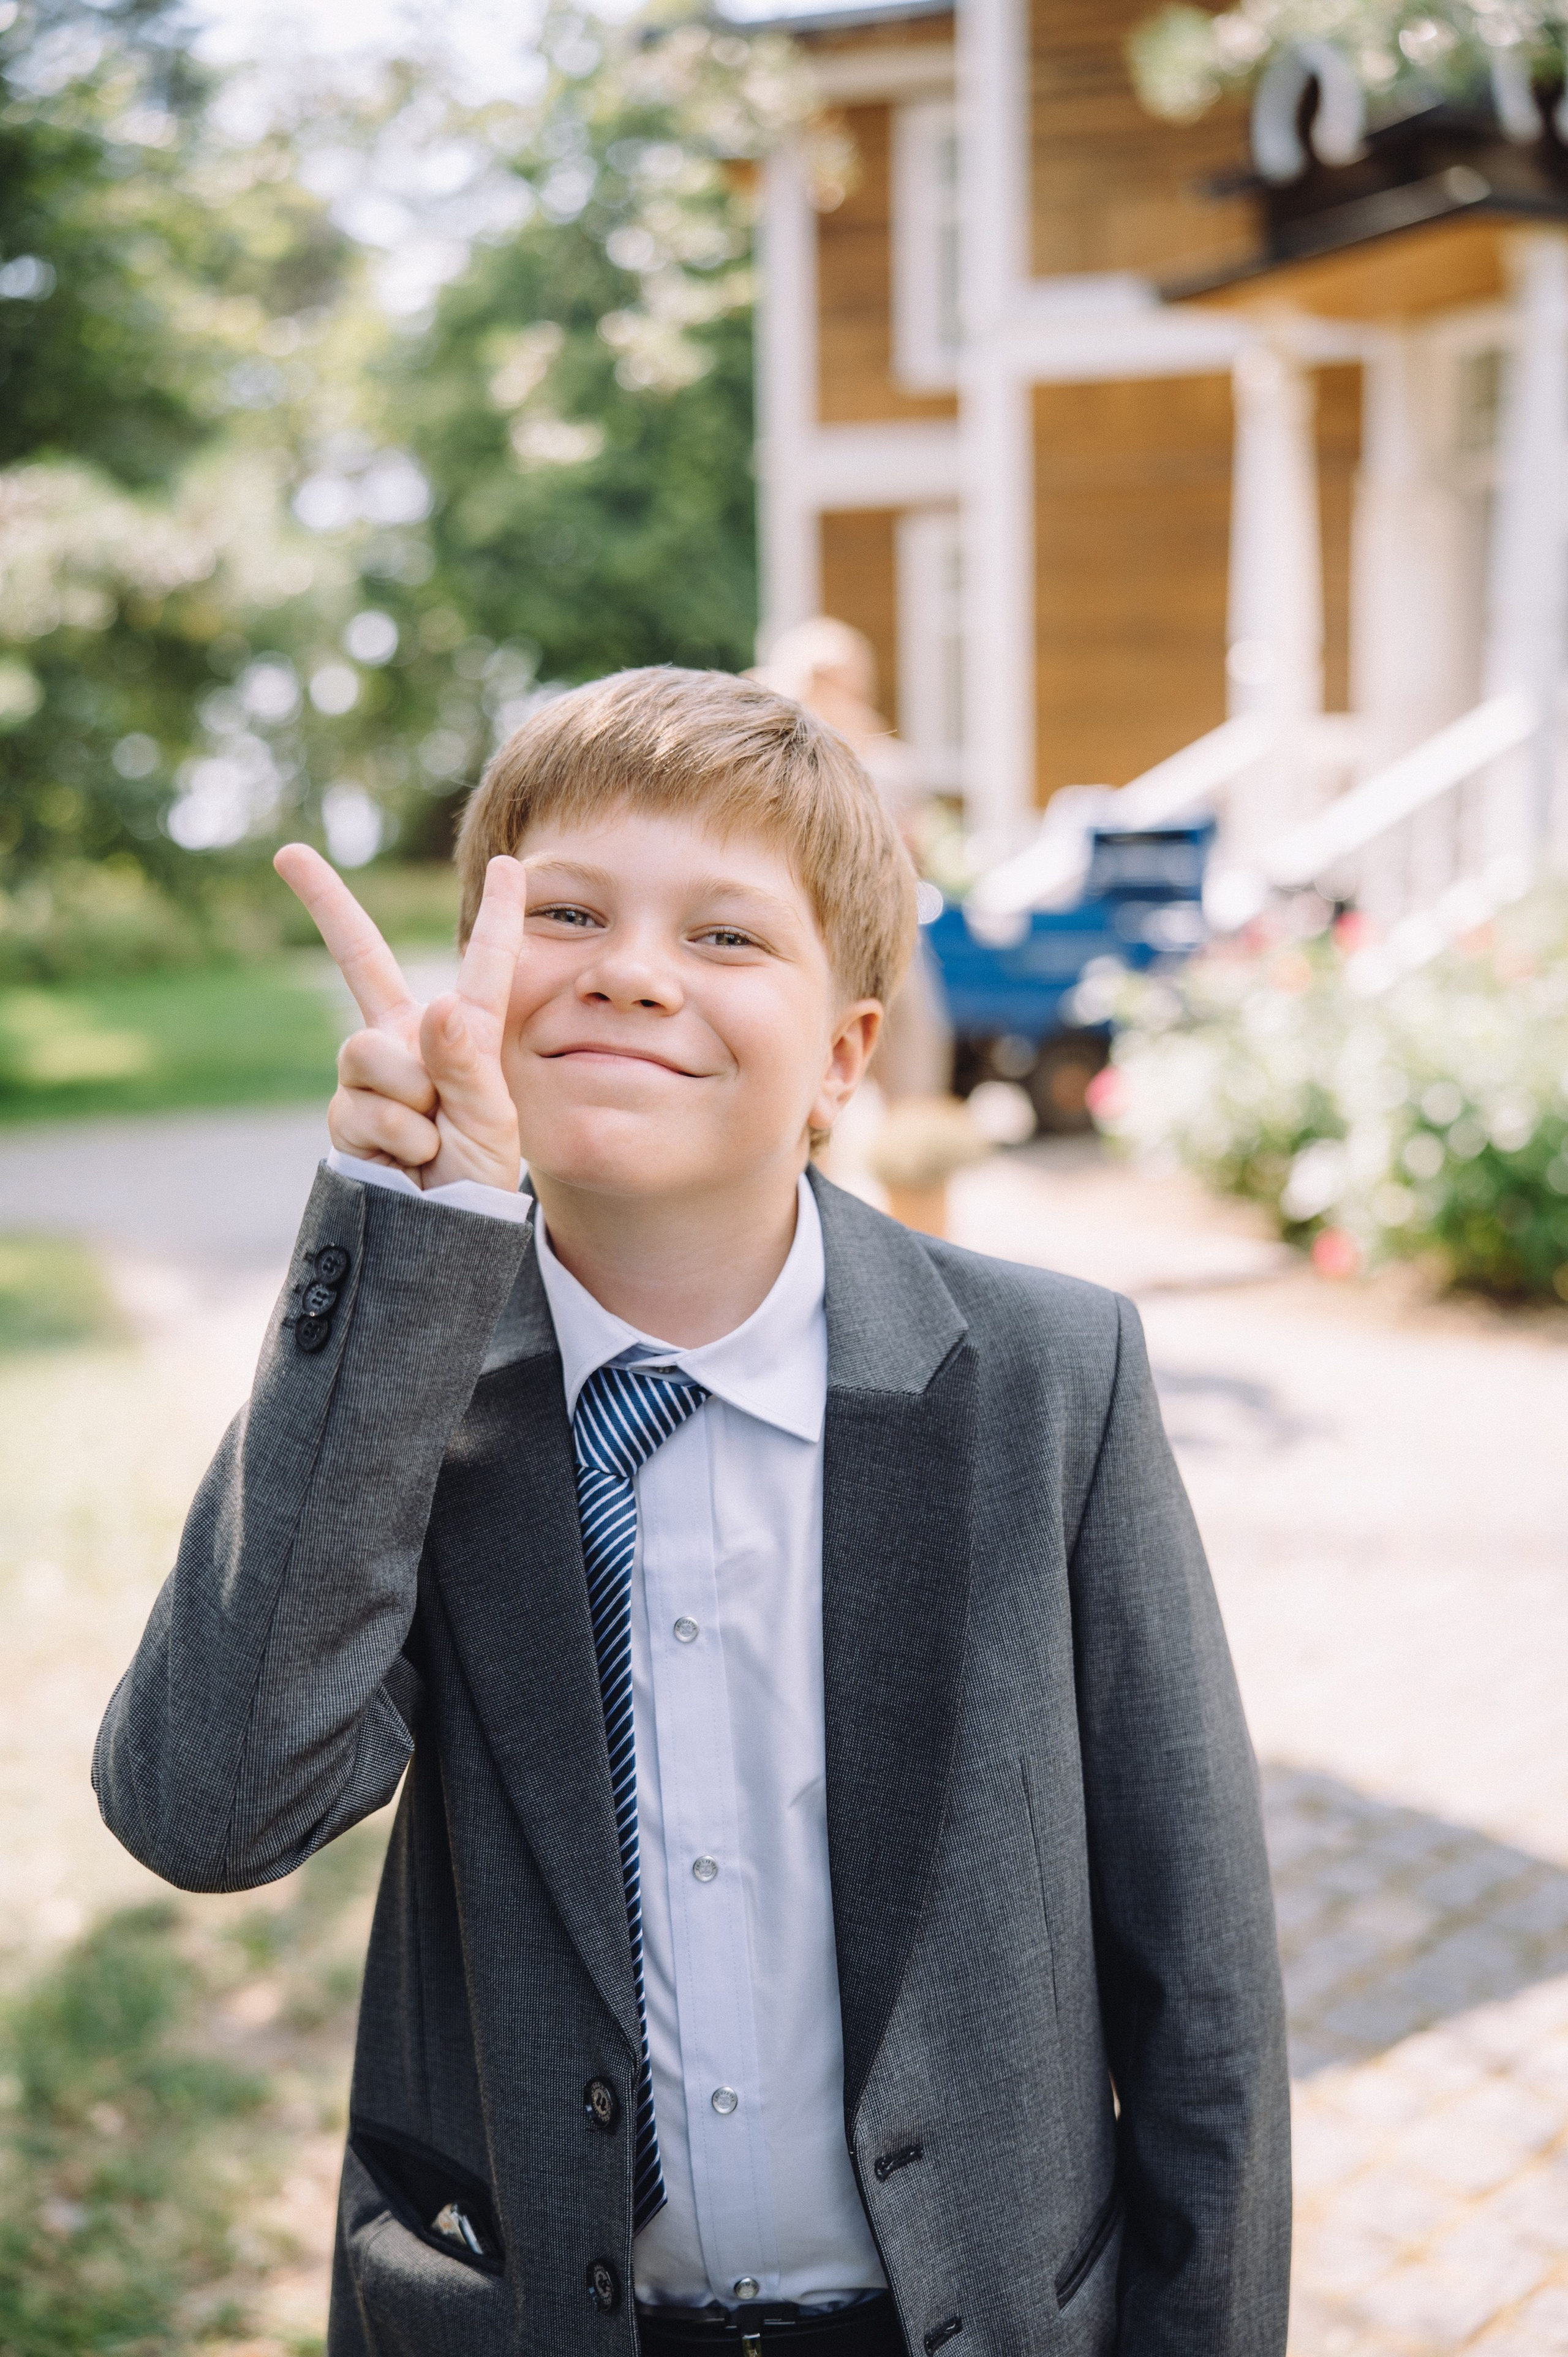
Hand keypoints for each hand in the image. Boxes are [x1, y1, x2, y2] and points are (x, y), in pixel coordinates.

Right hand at [275, 844, 526, 1193]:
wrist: (437, 1235)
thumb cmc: (474, 1176)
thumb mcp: (490, 1121)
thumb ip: (468, 1064)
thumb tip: (437, 1007)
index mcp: (463, 1032)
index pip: (483, 965)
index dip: (499, 915)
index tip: (505, 862)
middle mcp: (408, 1040)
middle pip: (359, 960)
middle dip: (323, 900)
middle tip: (289, 852)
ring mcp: (370, 1073)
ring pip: (366, 1051)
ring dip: (408, 1099)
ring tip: (429, 1137)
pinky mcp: (343, 1110)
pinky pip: (360, 1104)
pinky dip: (393, 1135)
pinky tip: (406, 1158)